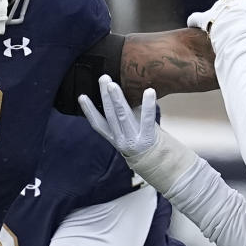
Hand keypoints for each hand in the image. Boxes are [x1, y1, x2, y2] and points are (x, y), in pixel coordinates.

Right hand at [79, 75, 196, 192]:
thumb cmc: (146, 143)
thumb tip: (126, 90)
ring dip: (117, 99)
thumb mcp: (132, 131)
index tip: (81, 96)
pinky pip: (147, 119)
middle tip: (103, 79)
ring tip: (113, 84)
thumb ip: (128, 116)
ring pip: (122, 117)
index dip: (89, 111)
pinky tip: (149, 91)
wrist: (163, 166)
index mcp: (115, 138)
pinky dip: (147, 105)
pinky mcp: (148, 139)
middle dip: (105, 96)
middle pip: (110, 116)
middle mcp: (121, 140)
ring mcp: (133, 140)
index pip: (98, 124)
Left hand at [187, 0, 245, 52]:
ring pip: (219, 12)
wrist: (242, 33)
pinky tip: (197, 24)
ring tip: (228, 31)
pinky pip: (197, 18)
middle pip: (236, 6)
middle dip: (240, 15)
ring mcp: (217, 8)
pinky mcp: (205, 19)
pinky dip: (197, 21)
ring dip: (222, 19)